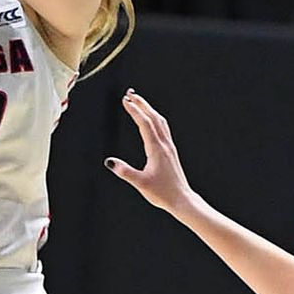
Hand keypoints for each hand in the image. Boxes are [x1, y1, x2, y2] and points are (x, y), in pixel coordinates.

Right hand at [107, 90, 195, 215]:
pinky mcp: (171, 151)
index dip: (134, 110)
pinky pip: (163, 128)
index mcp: (156, 149)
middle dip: (142, 104)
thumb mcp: (141, 184)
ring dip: (149, 109)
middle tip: (130, 93)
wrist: (182, 199)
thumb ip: (125, 172)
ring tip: (139, 101)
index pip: (144, 123)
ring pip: (160, 121)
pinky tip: (152, 119)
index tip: (125, 100)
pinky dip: (155, 118)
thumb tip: (110, 162)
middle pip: (153, 117)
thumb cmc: (163, 193)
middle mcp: (164, 144)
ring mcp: (169, 147)